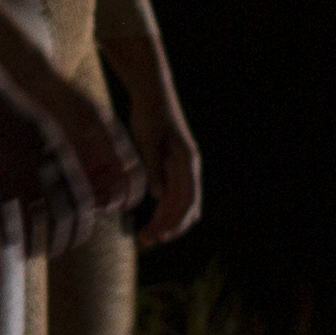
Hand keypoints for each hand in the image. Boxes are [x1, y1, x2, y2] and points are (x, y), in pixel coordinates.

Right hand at [0, 74, 138, 259]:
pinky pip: (7, 216)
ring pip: (37, 222)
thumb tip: (65, 182)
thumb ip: (57, 159)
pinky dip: (10, 235)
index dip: (81, 225)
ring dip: (38, 244)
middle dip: (63, 241)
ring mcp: (21, 175)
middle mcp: (46, 170)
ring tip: (33, 256)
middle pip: (64, 217)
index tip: (76, 239)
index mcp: (62, 160)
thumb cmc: (14, 114)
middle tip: (56, 253)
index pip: (82, 203)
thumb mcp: (46, 133)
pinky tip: (9, 245)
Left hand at [125, 90, 207, 246]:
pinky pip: (173, 195)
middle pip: (185, 206)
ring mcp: (182, 168)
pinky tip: (150, 219)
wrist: (153, 93)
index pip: (187, 200)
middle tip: (146, 241)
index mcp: (187, 162)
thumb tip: (158, 195)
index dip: (174, 221)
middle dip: (168, 227)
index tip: (159, 236)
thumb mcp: (147, 139)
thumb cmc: (149, 113)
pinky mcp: (173, 166)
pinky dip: (164, 210)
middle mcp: (189, 167)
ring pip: (180, 204)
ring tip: (146, 236)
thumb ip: (153, 166)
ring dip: (166, 221)